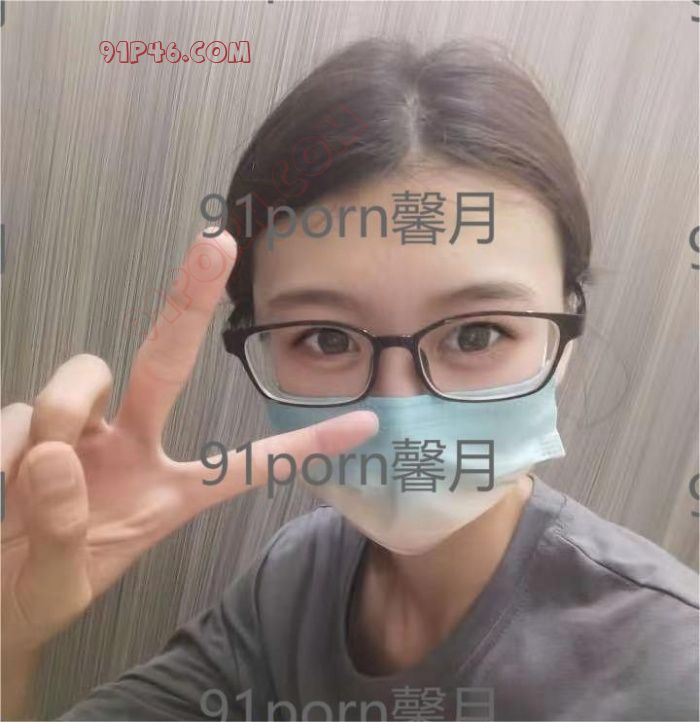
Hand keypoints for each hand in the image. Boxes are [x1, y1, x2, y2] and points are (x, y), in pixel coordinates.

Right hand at [1, 229, 377, 655]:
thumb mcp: (59, 585)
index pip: (243, 469)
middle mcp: (130, 448)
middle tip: (218, 243)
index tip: (366, 423)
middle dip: (190, 300)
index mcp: (166, 494)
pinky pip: (20, 413)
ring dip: (61, 415)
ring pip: (84, 379)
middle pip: (164, 362)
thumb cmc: (37, 591)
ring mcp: (79, 433)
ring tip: (27, 477)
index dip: (303, 448)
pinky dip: (4, 445)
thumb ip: (62, 533)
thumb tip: (55, 455)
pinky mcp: (26, 426)